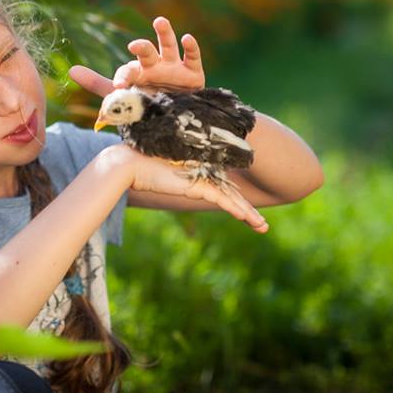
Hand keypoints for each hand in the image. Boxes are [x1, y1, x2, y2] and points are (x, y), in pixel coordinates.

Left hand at [69, 16, 205, 97]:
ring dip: (164, 33)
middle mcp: (154, 66)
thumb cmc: (145, 106)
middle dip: (140, 47)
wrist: (172, 121)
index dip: (122, 77)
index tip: (119, 87)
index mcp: (137, 73)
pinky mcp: (192, 74)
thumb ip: (97, 83)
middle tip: (133, 45)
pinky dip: (191, 47)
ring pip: (168, 47)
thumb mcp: (119, 97)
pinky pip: (192, 57)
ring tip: (159, 21)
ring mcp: (173, 68)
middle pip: (146, 52)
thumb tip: (71, 70)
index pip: (127, 71)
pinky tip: (187, 38)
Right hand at [106, 144, 268, 233]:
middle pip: (230, 195)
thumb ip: (167, 182)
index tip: (247, 215)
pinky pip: (222, 199)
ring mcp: (201, 178)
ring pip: (231, 199)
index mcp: (196, 174)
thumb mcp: (158, 179)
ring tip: (262, 227)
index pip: (221, 190)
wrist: (130, 166)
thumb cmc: (139, 171)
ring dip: (248, 214)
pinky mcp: (198, 184)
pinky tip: (246, 218)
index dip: (235, 202)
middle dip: (248, 212)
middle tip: (262, 226)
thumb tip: (158, 184)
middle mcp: (202, 174)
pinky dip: (235, 209)